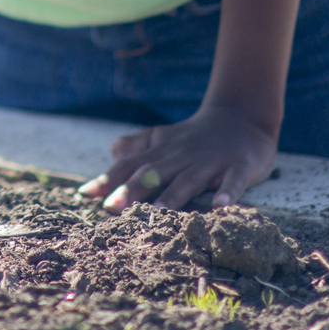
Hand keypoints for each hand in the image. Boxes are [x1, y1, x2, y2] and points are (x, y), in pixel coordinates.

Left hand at [76, 101, 278, 211]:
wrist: (242, 117)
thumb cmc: (195, 136)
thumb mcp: (163, 137)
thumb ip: (137, 147)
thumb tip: (111, 153)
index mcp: (162, 152)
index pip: (130, 165)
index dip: (109, 179)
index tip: (86, 194)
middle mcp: (182, 156)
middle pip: (154, 173)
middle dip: (132, 189)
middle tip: (112, 207)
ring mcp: (211, 162)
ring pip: (188, 180)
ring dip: (172, 196)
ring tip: (157, 212)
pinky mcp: (239, 166)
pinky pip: (233, 181)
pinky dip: (228, 193)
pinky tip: (220, 206)